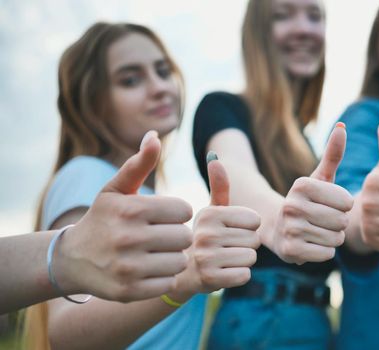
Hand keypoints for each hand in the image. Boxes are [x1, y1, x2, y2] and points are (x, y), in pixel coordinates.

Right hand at [55, 131, 193, 301]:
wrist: (72, 259)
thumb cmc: (102, 218)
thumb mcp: (116, 189)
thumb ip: (139, 164)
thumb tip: (155, 136)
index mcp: (131, 209)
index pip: (184, 210)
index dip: (177, 213)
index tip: (164, 216)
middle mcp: (129, 238)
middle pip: (185, 237)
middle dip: (177, 235)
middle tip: (162, 236)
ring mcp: (128, 267)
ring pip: (180, 261)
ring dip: (173, 257)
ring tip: (158, 252)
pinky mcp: (129, 291)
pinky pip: (168, 283)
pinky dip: (164, 277)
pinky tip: (150, 269)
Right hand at [173, 155, 260, 293]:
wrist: (181, 274)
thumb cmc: (204, 237)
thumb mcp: (210, 212)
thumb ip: (219, 186)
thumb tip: (215, 158)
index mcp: (209, 214)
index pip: (254, 220)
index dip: (248, 227)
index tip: (230, 231)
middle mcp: (205, 234)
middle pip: (254, 240)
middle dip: (246, 245)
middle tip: (226, 248)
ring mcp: (205, 258)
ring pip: (251, 258)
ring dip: (242, 261)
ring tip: (223, 260)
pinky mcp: (209, 280)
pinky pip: (244, 275)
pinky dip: (238, 276)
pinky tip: (223, 273)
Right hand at [271, 124, 353, 263]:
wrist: (276, 227)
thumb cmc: (306, 201)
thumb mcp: (319, 178)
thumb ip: (332, 154)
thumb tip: (342, 127)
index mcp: (301, 185)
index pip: (346, 201)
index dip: (344, 206)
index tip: (331, 205)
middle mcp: (292, 205)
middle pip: (342, 221)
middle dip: (339, 223)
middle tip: (325, 221)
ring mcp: (290, 229)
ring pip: (336, 238)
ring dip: (333, 238)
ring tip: (319, 232)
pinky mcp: (290, 251)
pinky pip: (327, 254)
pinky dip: (325, 251)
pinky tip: (313, 244)